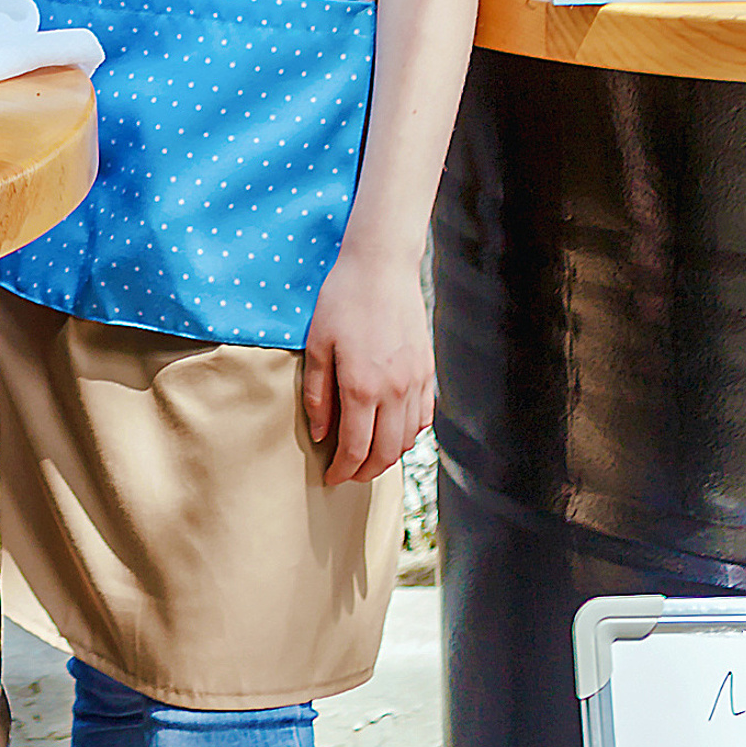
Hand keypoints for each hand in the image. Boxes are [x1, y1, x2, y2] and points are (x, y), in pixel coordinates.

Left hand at [301, 241, 434, 487]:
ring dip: (388, 456)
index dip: (343, 469)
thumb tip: (320, 434)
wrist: (381, 268)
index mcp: (362, 387)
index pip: (356, 448)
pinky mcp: (427, 371)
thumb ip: (318, 393)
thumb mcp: (317, 344)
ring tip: (367, 457)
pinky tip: (393, 433)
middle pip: (385, 453)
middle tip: (348, 475)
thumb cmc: (342, 301)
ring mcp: (416, 383)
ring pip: (408, 439)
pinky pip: (423, 418)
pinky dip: (409, 434)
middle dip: (366, 472)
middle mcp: (394, 391)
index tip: (331, 478)